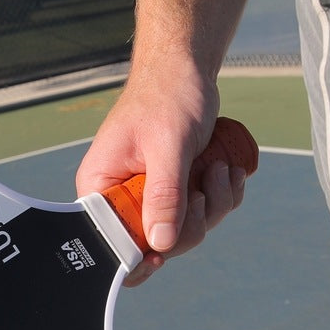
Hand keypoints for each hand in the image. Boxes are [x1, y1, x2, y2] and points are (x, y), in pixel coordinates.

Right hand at [76, 58, 247, 284]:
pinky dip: (221, 196)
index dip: (135, 257)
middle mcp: (121, 197)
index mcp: (100, 187)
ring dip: (213, 204)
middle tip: (204, 187)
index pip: (108, 242)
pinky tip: (228, 170)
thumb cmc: (168, 97)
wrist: (186, 71)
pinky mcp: (176, 190)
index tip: (162, 256)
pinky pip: (201, 213)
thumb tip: (161, 244)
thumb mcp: (168, 145)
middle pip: (154, 243)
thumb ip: (164, 194)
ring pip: (184, 229)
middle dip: (190, 221)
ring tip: (220, 167)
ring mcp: (150, 195)